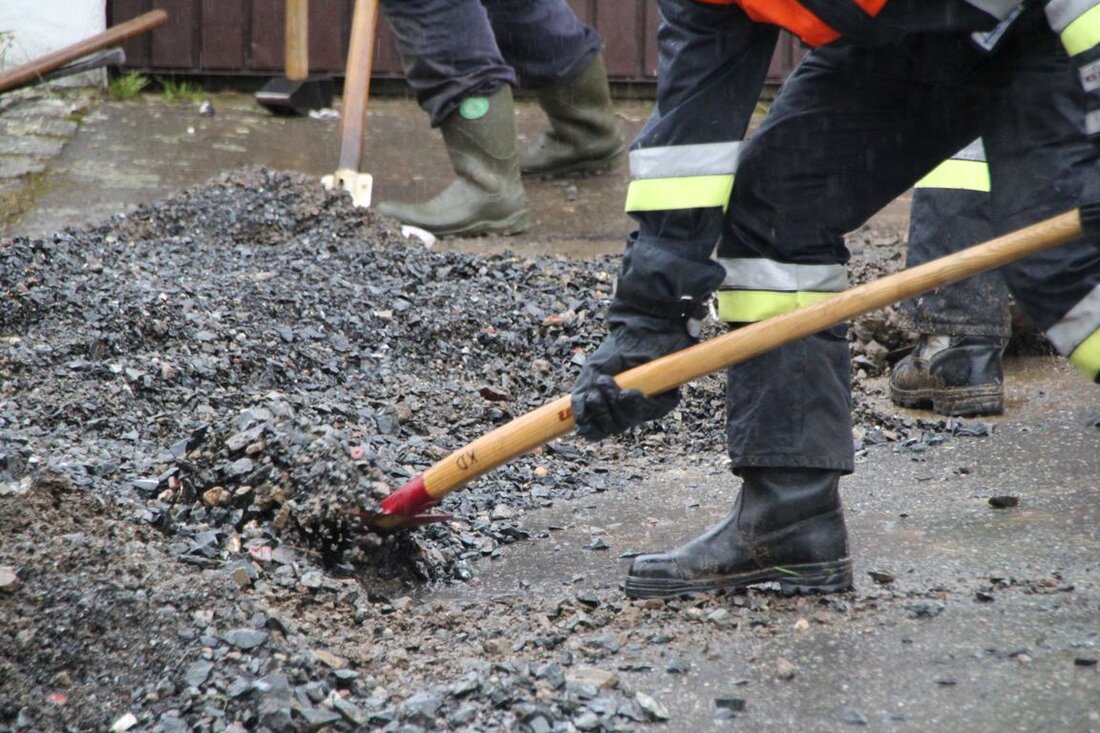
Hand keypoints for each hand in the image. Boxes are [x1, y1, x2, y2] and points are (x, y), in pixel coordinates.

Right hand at [571, 314, 697, 440]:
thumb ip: (581, 396)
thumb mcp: (593, 371)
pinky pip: (651, 412)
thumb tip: (578, 423)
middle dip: (601, 412)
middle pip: (613, 427)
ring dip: (615, 405)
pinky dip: (635, 403)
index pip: (600, 430)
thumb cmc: (617, 349)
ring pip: (629, 420)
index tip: (583, 423)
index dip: (591, 430)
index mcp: (610, 406)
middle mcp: (629, 409)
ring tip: (608, 382)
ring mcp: (647, 405)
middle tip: (596, 392)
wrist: (642, 327)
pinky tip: (629, 392)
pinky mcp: (667, 400)